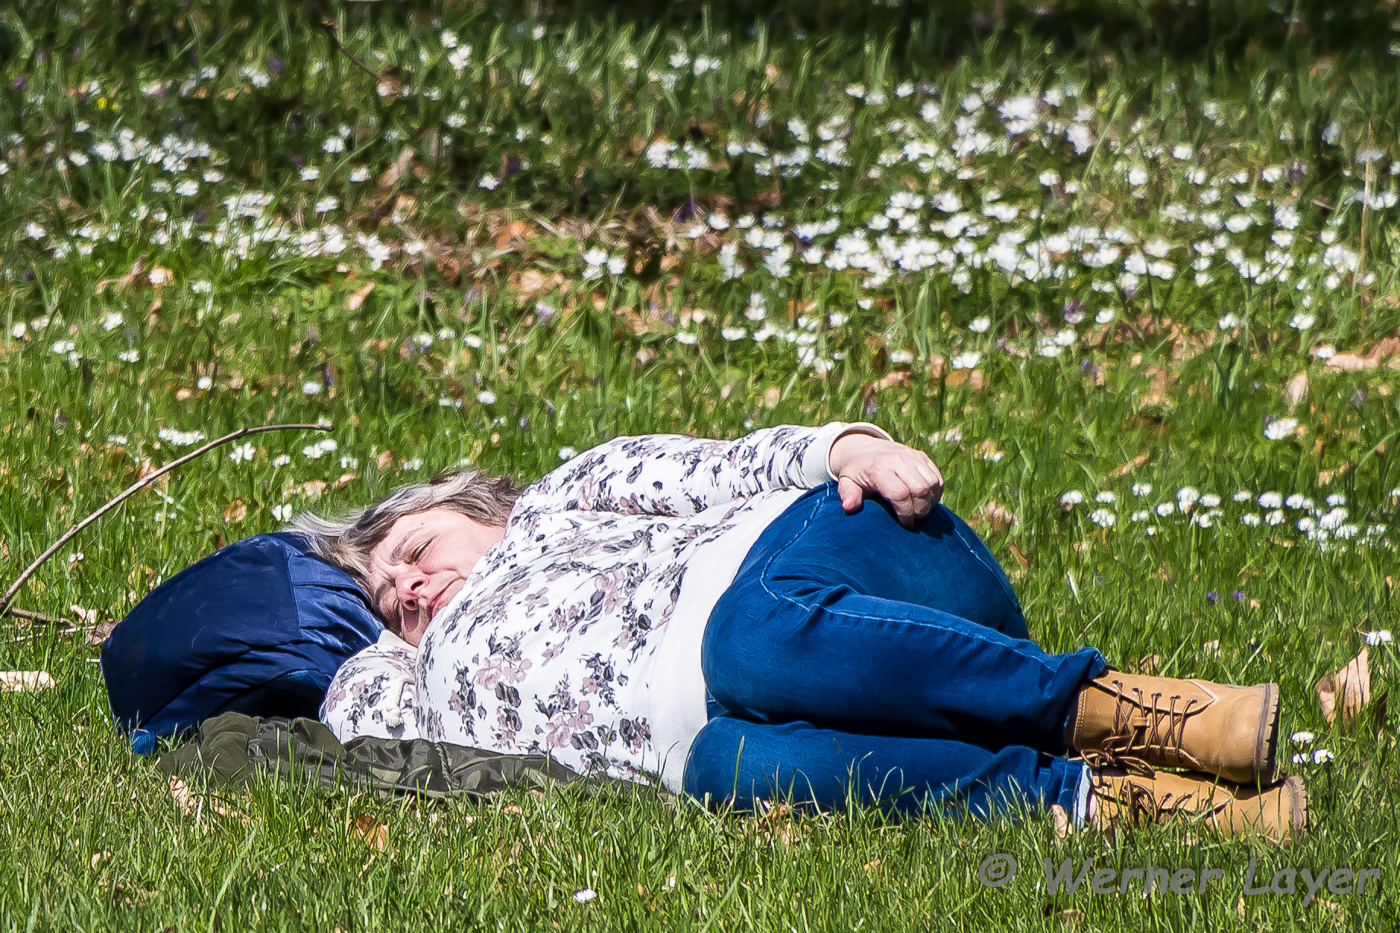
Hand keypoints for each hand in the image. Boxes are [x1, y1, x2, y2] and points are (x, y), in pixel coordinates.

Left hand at [829, 433, 943, 526]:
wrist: (865, 449)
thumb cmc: (856, 472)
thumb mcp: (846, 482)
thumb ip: (847, 494)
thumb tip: (849, 507)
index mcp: (879, 468)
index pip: (900, 494)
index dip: (906, 513)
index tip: (905, 523)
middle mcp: (898, 459)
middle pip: (920, 490)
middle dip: (920, 510)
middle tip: (913, 519)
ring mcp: (912, 456)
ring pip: (932, 483)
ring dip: (929, 502)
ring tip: (919, 511)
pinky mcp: (922, 456)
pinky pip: (937, 478)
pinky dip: (935, 493)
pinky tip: (925, 501)